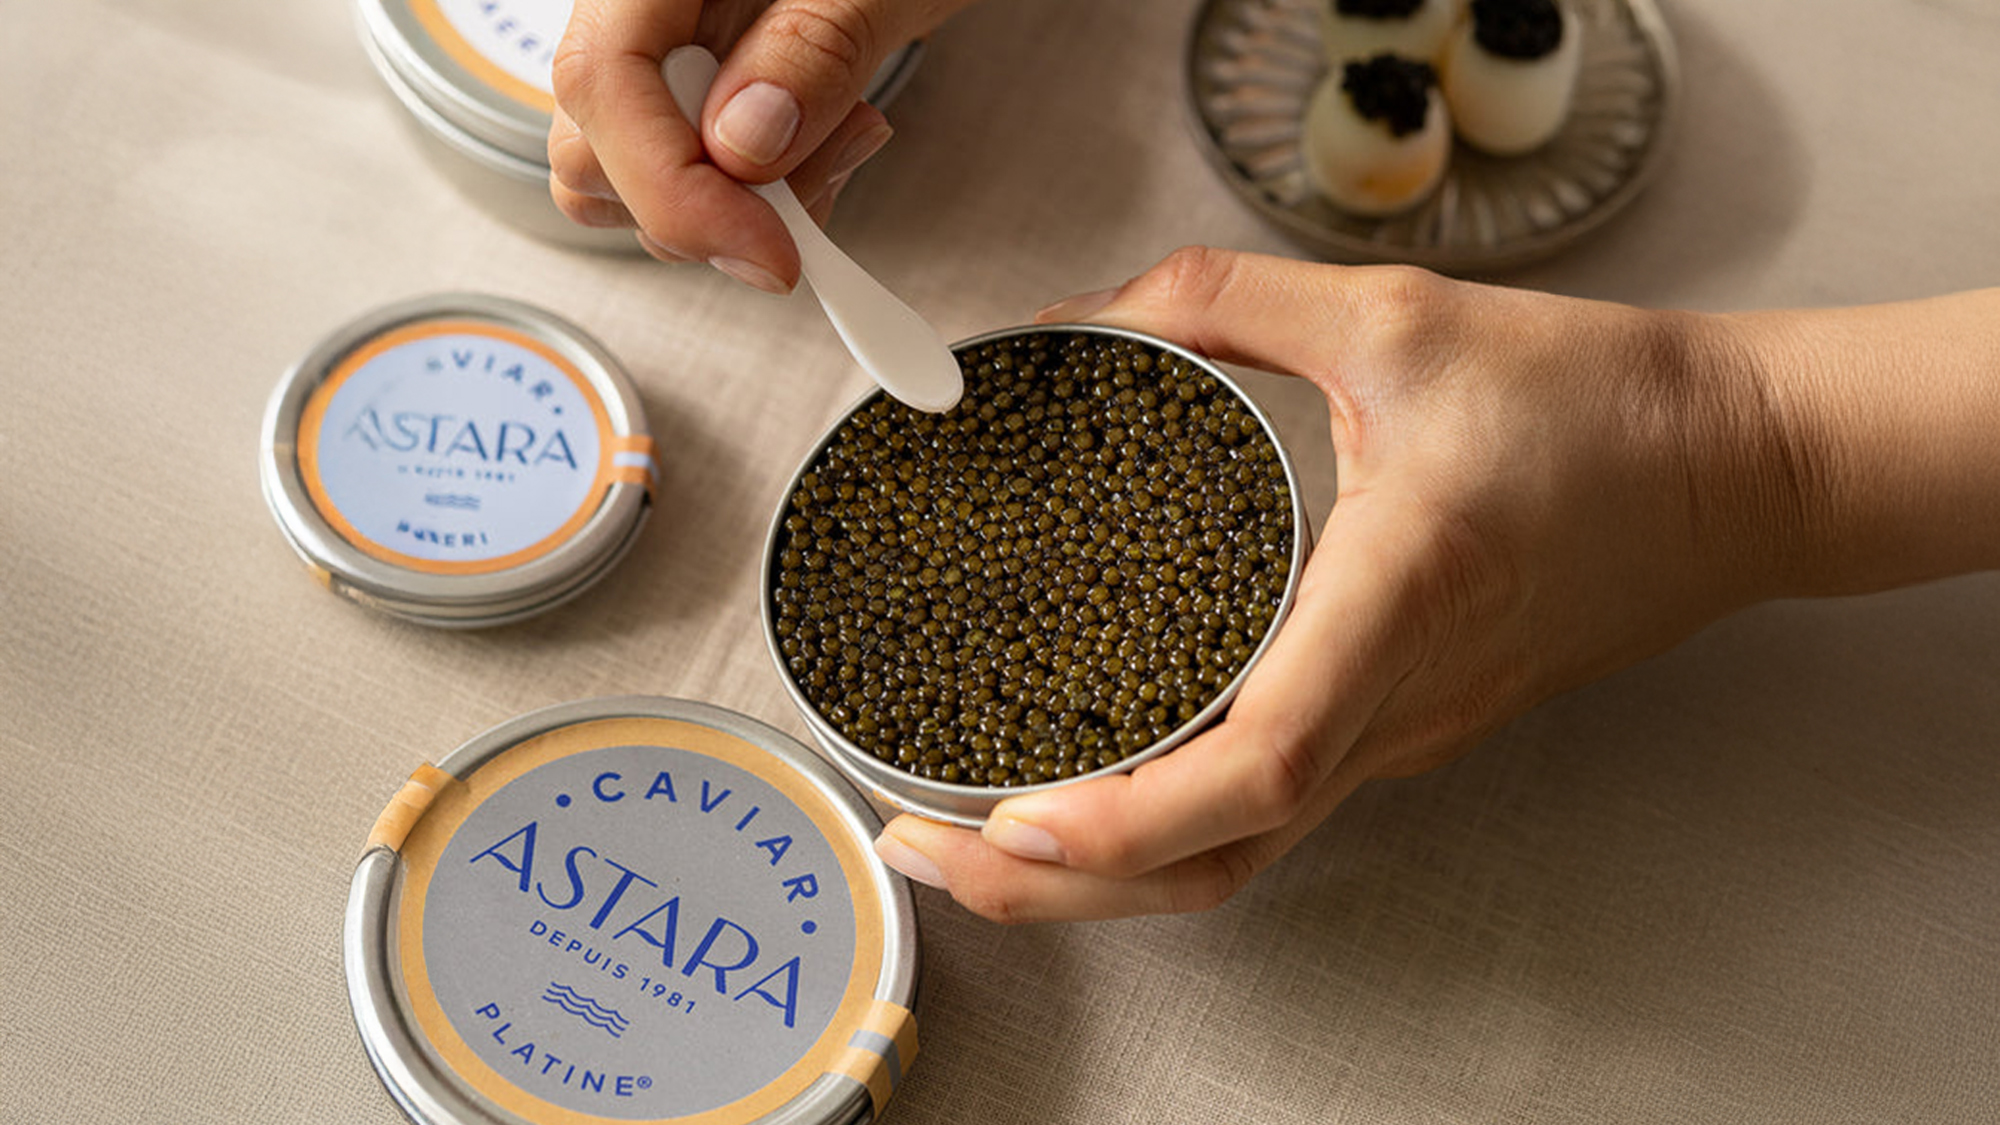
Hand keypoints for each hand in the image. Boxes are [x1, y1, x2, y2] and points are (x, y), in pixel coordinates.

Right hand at [548, 0, 973, 288]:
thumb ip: (812, 52)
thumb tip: (742, 147)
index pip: (603, 82)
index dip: (676, 191)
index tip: (769, 252)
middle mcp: (635, 5)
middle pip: (595, 146)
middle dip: (713, 204)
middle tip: (832, 170)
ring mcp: (659, 44)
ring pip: (629, 175)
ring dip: (740, 204)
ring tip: (848, 138)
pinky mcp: (694, 80)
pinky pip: (684, 167)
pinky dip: (756, 192)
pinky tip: (830, 141)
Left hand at [871, 247, 1972, 922]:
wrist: (1739, 471)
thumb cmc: (1599, 407)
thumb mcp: (1399, 319)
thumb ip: (1232, 299)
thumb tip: (1097, 312)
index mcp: (1395, 603)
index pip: (1258, 767)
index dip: (1126, 819)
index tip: (1013, 822)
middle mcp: (1395, 704)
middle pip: (1217, 863)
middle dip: (1057, 889)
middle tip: (926, 846)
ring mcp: (1405, 736)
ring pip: (1240, 859)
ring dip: (1102, 878)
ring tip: (981, 839)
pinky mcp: (1408, 729)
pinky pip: (1273, 814)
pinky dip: (1168, 831)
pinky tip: (1097, 789)